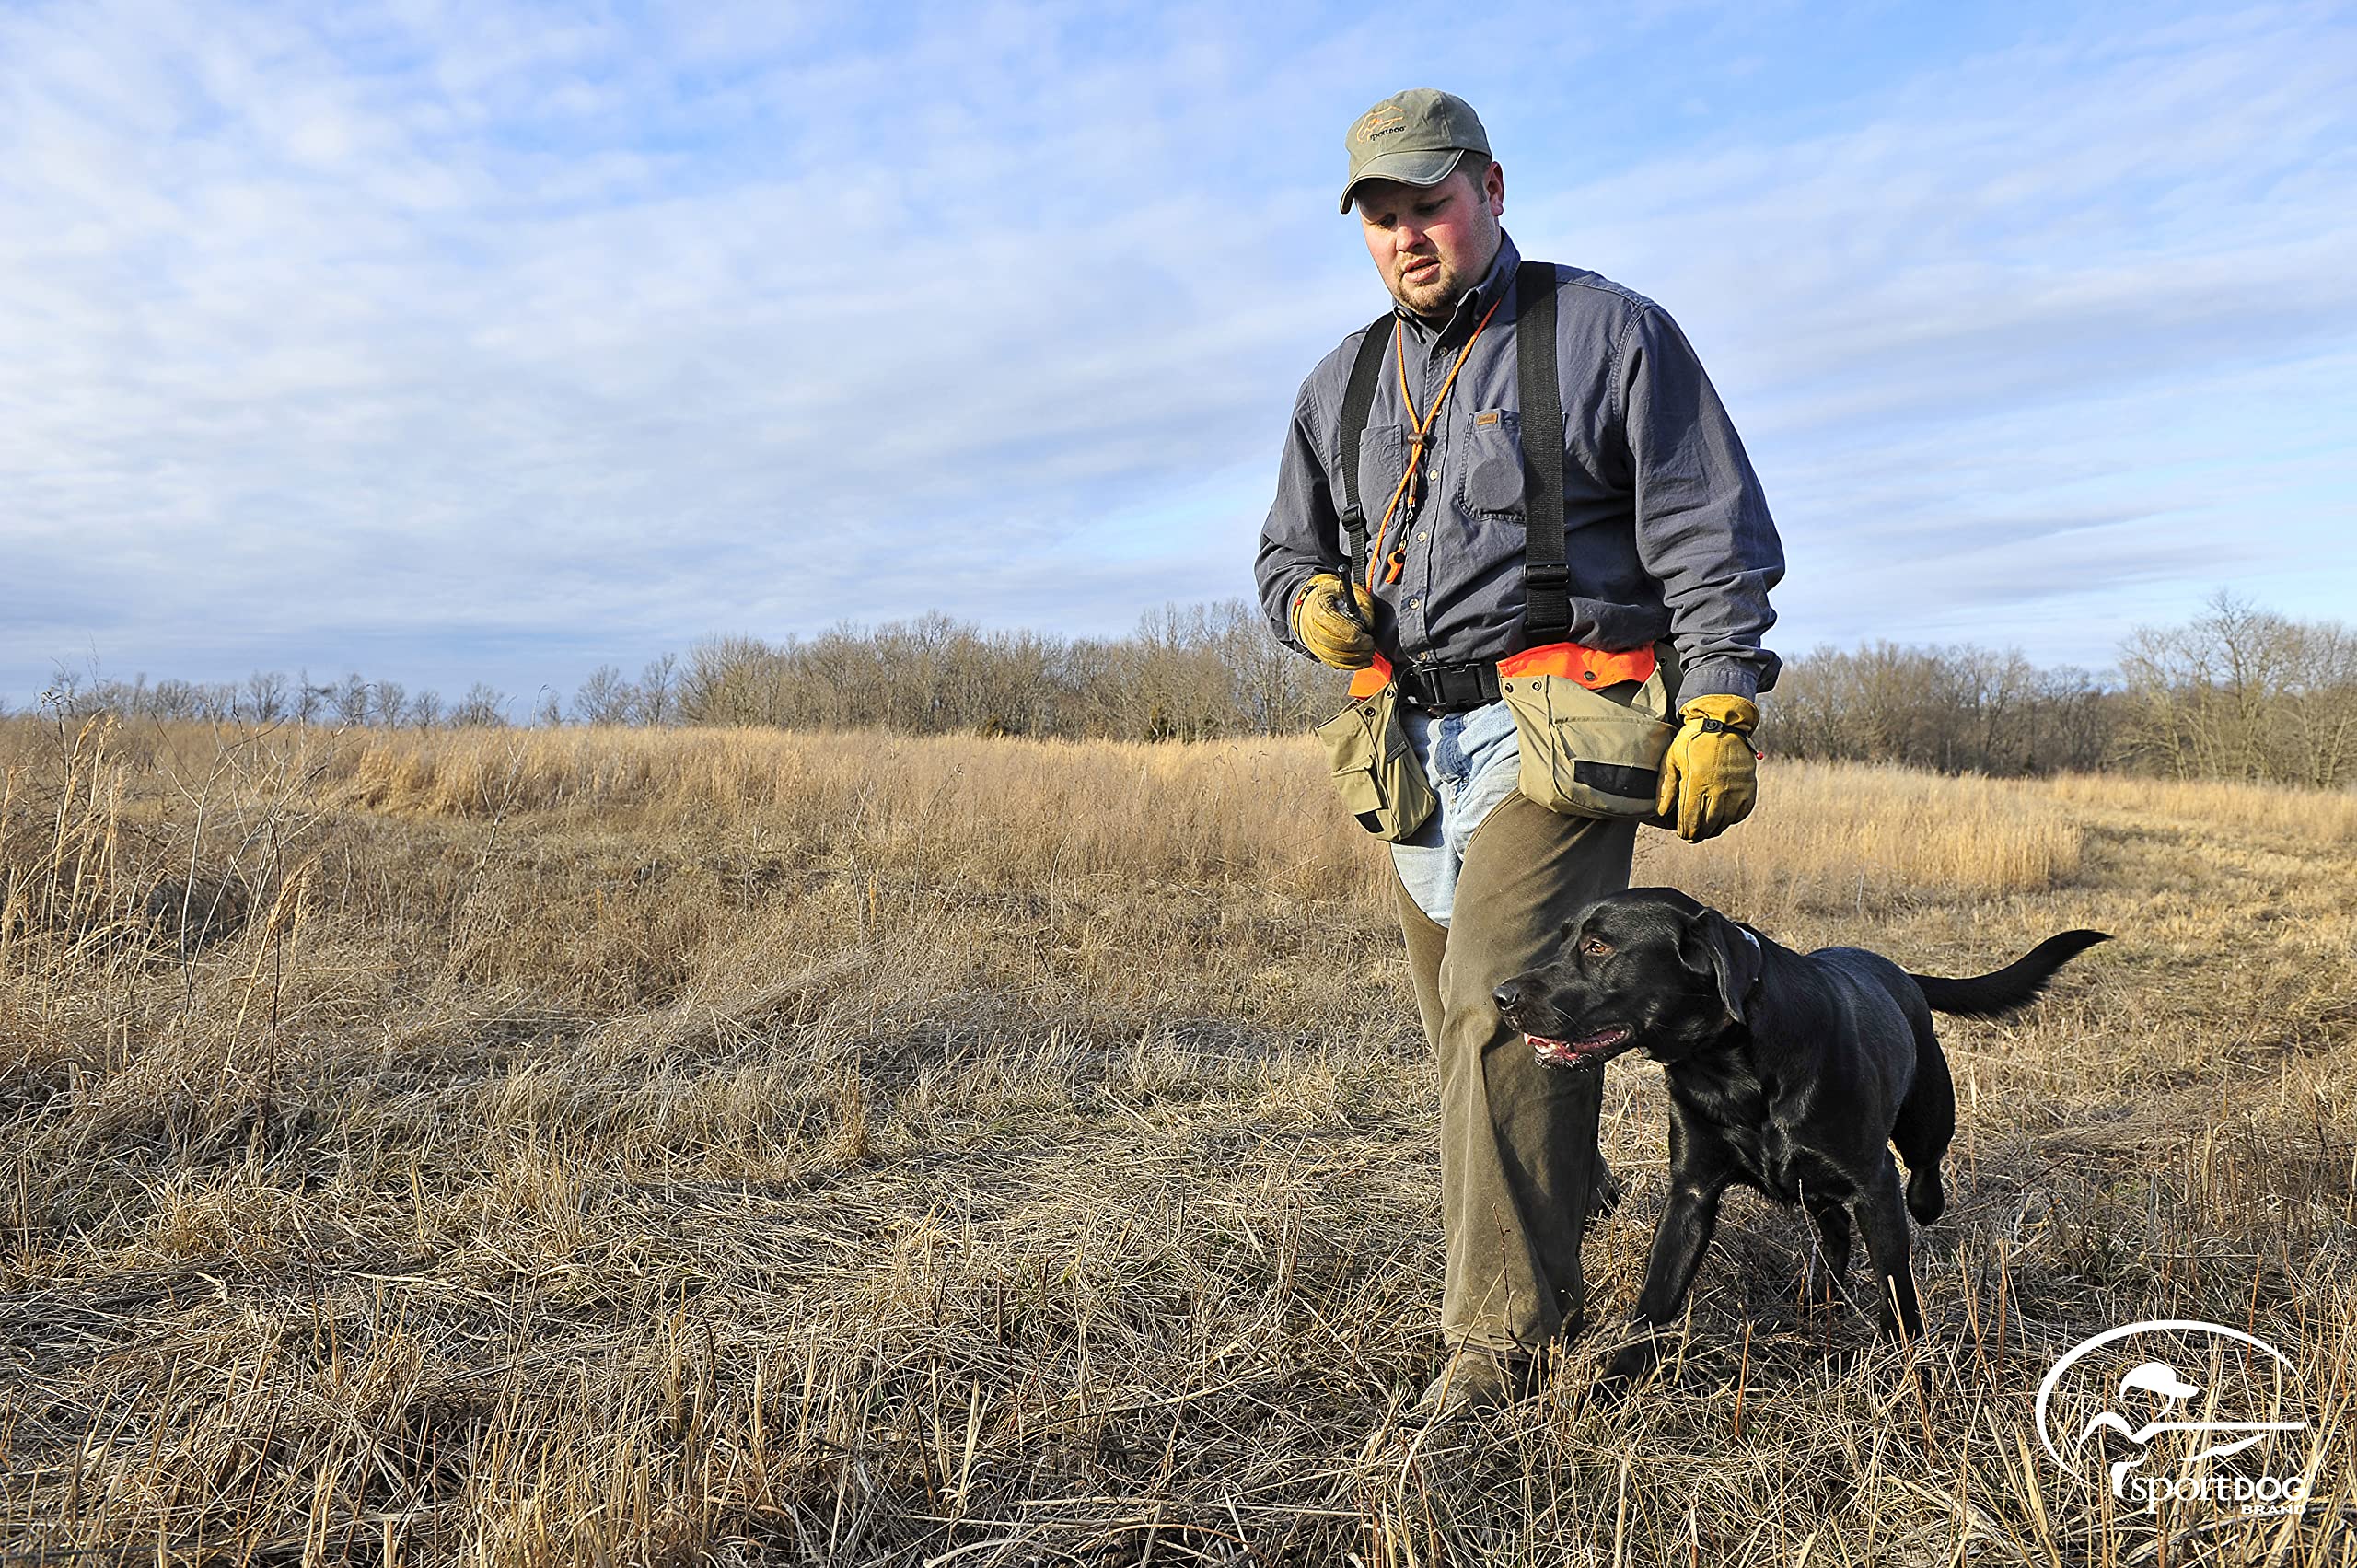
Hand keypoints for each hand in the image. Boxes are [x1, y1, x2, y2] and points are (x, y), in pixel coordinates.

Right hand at [1291, 572, 1378, 669]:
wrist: (1307, 603)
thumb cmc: (1329, 595)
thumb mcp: (1346, 589)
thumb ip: (1360, 603)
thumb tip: (1369, 624)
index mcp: (1321, 611)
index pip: (1344, 632)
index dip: (1360, 638)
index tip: (1369, 638)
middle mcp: (1313, 629)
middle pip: (1340, 647)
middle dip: (1359, 650)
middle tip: (1370, 646)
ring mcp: (1313, 642)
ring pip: (1336, 658)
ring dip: (1355, 660)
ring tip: (1368, 655)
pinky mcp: (1316, 651)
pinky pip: (1332, 663)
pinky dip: (1348, 665)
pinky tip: (1360, 662)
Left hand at [1655, 695, 1759, 841]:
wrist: (1724, 722)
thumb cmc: (1694, 738)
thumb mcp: (1673, 757)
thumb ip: (1667, 785)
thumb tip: (1661, 811)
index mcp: (1698, 781)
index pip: (1691, 818)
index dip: (1685, 830)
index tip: (1682, 833)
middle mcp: (1720, 788)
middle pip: (1708, 825)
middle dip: (1698, 834)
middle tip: (1691, 836)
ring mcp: (1737, 789)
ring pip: (1725, 822)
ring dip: (1714, 829)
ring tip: (1705, 830)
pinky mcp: (1749, 787)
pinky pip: (1741, 813)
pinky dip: (1731, 820)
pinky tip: (1722, 819)